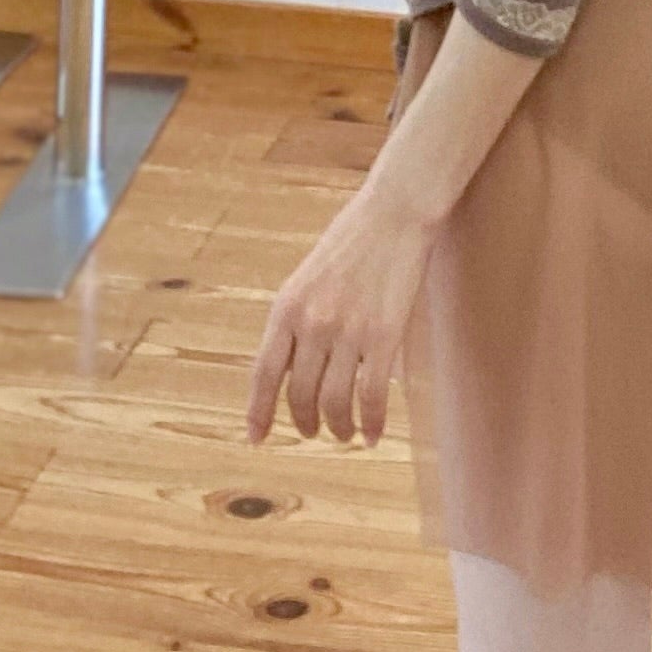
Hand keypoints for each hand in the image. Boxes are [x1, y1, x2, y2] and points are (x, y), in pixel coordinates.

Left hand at [245, 179, 436, 449]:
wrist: (395, 212)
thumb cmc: (352, 242)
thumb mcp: (307, 279)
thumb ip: (297, 322)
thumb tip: (293, 373)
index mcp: (286, 308)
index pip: (264, 374)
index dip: (258, 412)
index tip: (256, 439)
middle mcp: (312, 323)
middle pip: (300, 396)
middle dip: (306, 423)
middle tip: (315, 431)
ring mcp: (348, 330)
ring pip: (335, 403)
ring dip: (339, 428)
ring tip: (346, 433)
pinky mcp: (384, 335)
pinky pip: (372, 396)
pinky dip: (372, 422)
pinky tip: (374, 432)